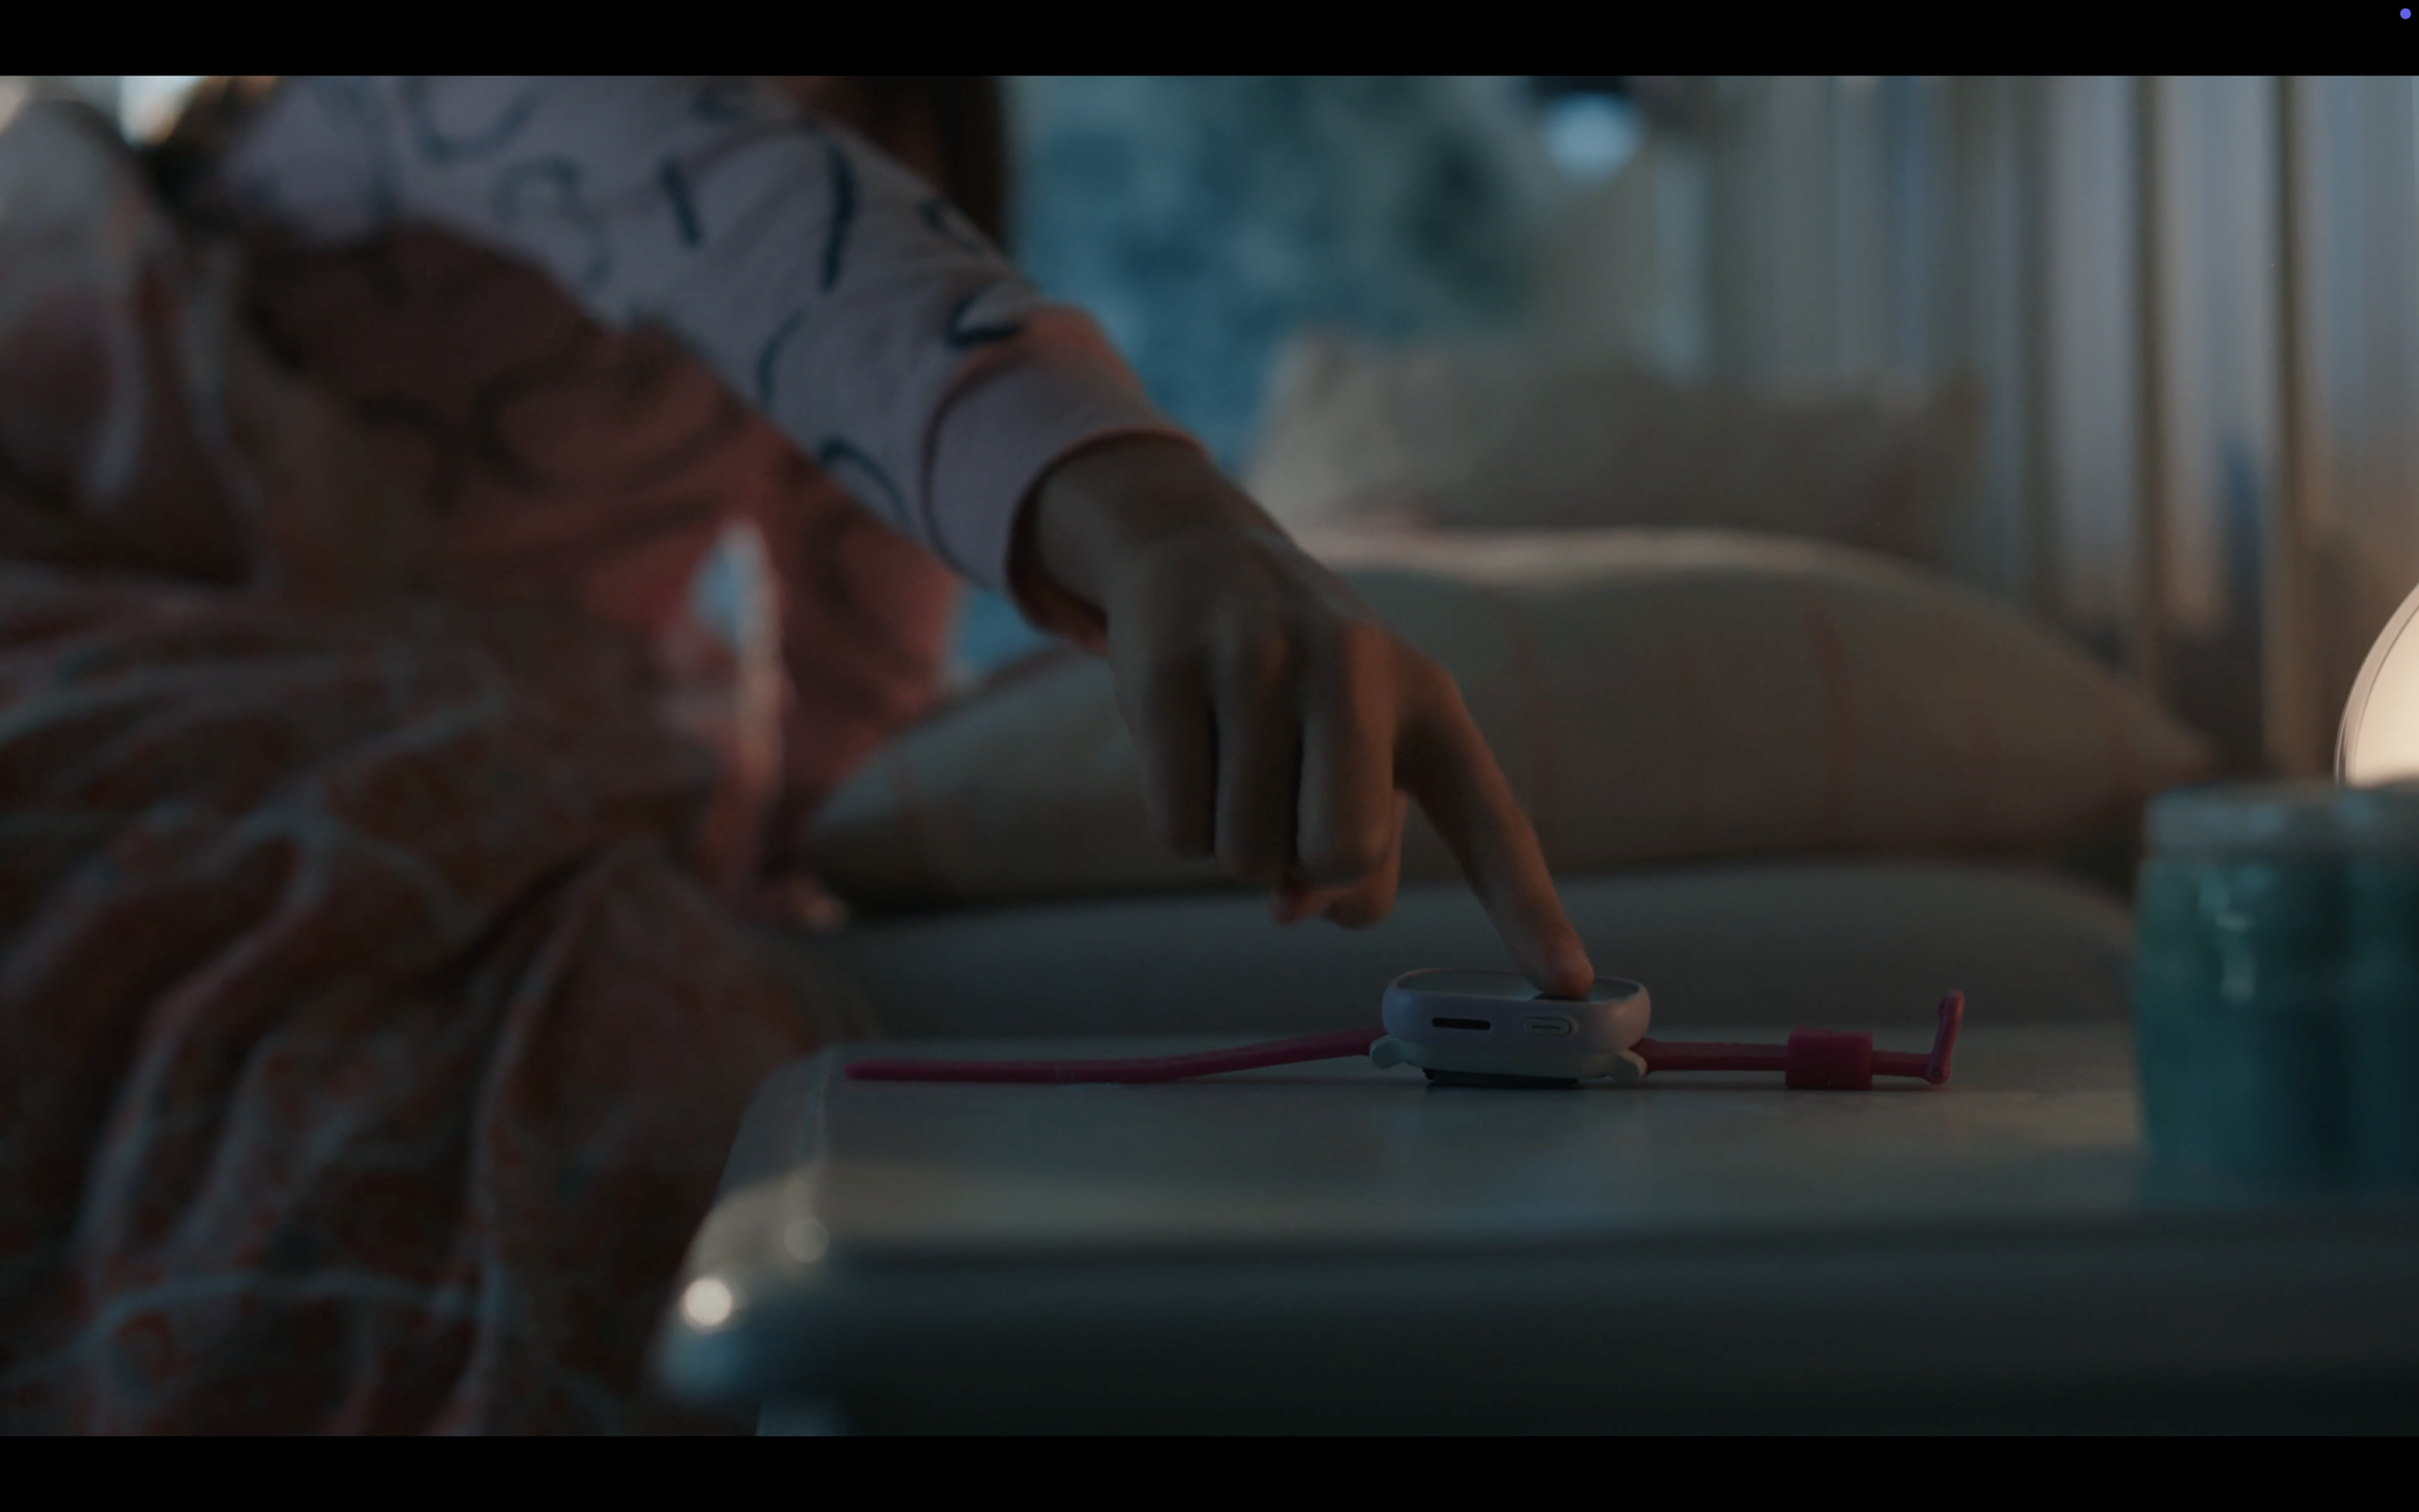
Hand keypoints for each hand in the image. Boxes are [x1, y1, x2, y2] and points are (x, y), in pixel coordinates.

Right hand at [1014, 436, 1595, 998]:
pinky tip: (1186, 747)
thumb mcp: (1356, 747)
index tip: (1571, 984)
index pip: (1491, 820)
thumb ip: (1357, 853)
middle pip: (1343, 857)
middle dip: (1307, 870)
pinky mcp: (1169, 670)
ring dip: (1235, 848)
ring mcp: (1257, 662)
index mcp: (1428, 700)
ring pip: (1247, 859)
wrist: (1196, 555)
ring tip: (1235, 761)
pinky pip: (1179, 831)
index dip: (1530, 908)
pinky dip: (1181, 823)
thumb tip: (1295, 909)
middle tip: (1288, 811)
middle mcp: (1355, 668)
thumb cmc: (1297, 685)